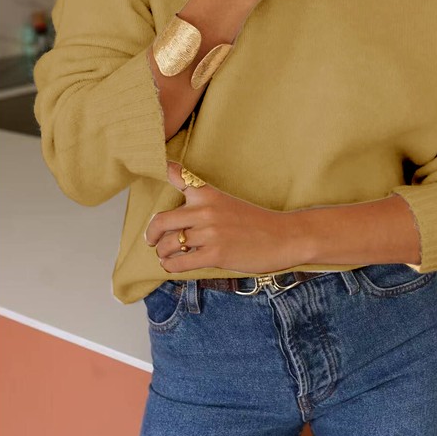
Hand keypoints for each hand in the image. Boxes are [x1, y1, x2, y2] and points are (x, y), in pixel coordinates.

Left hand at [144, 162, 304, 274]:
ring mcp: (209, 233)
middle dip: (152, 235)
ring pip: (168, 245)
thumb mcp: (228, 203)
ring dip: (163, 254)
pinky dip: (171, 267)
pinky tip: (174, 266)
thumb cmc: (257, 223)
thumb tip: (180, 215)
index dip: (163, 169)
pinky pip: (180, 263)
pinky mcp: (215, 254)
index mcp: (208, 194)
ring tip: (167, 257)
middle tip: (152, 241)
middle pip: (160, 220)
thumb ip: (204, 203)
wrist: (284, 237)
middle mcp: (205, 210)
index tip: (157, 169)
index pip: (178, 175)